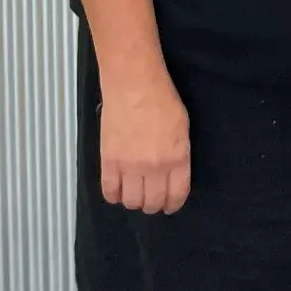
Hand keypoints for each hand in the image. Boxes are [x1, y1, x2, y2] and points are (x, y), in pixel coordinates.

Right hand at [98, 75, 190, 212]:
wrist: (133, 85)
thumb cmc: (162, 99)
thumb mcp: (182, 128)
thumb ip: (179, 155)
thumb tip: (172, 174)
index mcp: (177, 157)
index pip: (176, 195)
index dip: (172, 205)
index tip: (168, 206)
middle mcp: (154, 167)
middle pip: (152, 203)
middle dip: (152, 205)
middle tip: (150, 198)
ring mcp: (130, 166)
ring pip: (131, 201)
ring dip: (133, 201)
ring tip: (134, 192)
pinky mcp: (109, 162)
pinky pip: (109, 191)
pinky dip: (113, 195)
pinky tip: (117, 189)